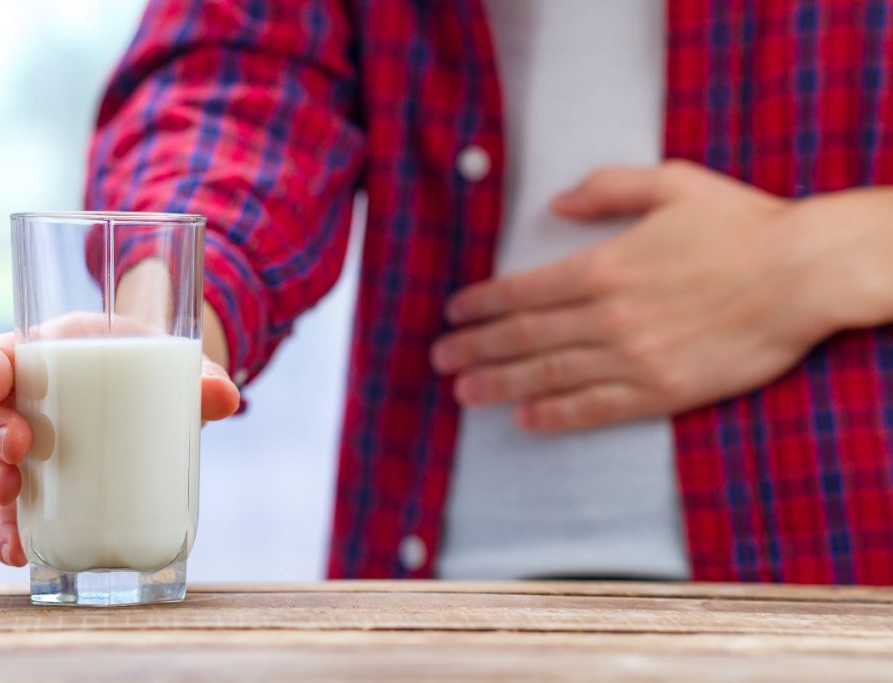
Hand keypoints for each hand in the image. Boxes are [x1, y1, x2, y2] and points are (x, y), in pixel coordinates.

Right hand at [0, 313, 238, 566]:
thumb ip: (204, 380)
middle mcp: (23, 400)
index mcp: (50, 355)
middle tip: (18, 446)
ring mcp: (19, 449)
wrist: (162, 402)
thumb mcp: (179, 370)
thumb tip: (227, 396)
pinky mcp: (30, 492)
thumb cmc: (156, 374)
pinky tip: (16, 548)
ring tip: (9, 493)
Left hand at [431, 160, 841, 432]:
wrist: (803, 274)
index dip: (482, 305)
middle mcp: (608, 316)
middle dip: (475, 348)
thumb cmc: (739, 224)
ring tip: (462, 391)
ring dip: (500, 384)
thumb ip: (606, 188)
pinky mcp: (662, 391)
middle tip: (439, 359)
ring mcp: (633, 358)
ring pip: (549, 375)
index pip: (523, 291)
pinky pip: (596, 408)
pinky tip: (525, 420)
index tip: (453, 314)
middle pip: (523, 337)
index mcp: (604, 265)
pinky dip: (556, 416)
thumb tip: (555, 201)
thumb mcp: (671, 183)